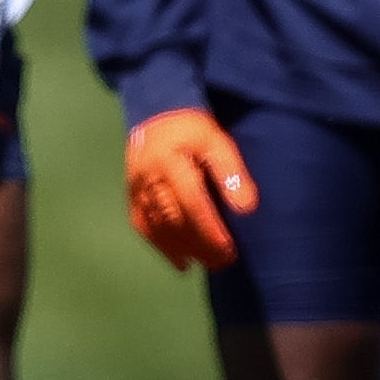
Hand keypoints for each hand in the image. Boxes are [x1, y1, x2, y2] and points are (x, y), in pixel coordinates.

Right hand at [124, 107, 258, 272]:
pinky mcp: (132, 197)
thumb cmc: (192, 129)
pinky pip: (144, 227)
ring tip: (209, 264)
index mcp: (170, 161)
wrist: (154, 116)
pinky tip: (182, 262)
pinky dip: (162, 248)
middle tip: (224, 262)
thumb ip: (231, 172)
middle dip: (199, 245)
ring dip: (184, 250)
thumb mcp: (217, 141)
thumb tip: (246, 208)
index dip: (209, 229)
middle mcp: (148, 179)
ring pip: (158, 227)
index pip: (191, 202)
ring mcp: (136, 190)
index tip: (228, 248)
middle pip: (174, 219)